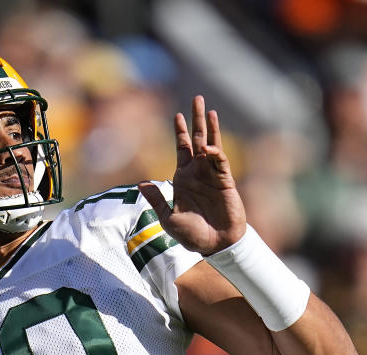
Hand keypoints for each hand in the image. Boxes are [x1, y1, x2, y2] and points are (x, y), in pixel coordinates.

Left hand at [139, 95, 245, 255]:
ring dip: (210, 128)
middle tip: (198, 99)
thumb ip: (156, 199)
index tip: (177, 115)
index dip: (180, 132)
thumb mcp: (167, 217)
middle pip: (197, 139)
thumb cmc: (190, 234)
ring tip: (210, 110)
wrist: (213, 244)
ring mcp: (212, 176)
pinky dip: (216, 154)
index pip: (181, 149)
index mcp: (182, 178)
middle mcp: (198, 172)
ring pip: (212, 146)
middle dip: (197, 120)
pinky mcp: (225, 182)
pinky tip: (210, 146)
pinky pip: (220, 164)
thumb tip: (141, 183)